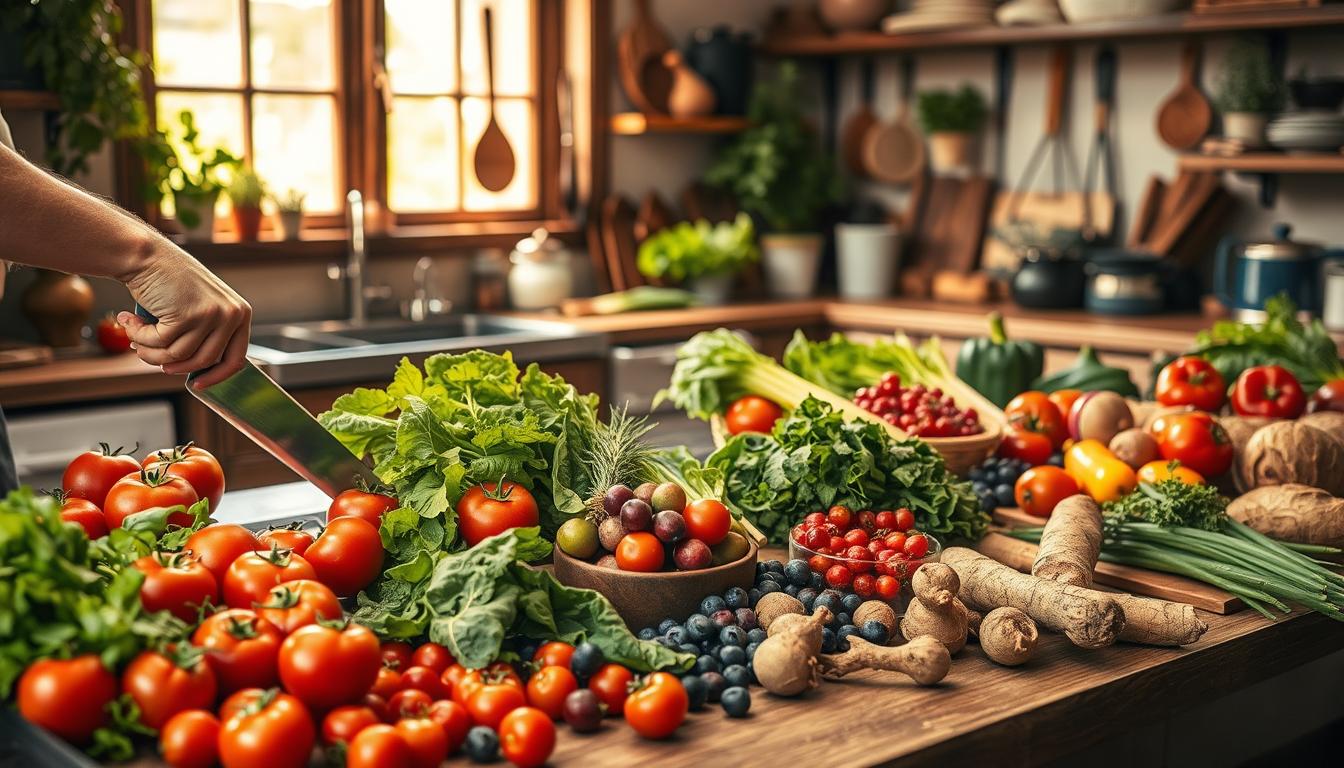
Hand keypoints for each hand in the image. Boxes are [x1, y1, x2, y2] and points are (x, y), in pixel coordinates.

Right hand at [116, 248, 251, 387]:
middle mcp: (232, 314)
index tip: (198, 385)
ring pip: (179, 356)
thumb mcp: (200, 308)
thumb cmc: (169, 283)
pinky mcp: (187, 315)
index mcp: (241, 313)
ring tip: (135, 338)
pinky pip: (161, 344)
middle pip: (205, 361)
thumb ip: (207, 335)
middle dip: (176, 366)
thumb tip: (201, 371)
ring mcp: (211, 315)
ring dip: (151, 351)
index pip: (236, 359)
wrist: (146, 255)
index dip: (216, 377)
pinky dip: (140, 337)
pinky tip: (130, 322)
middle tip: (153, 360)